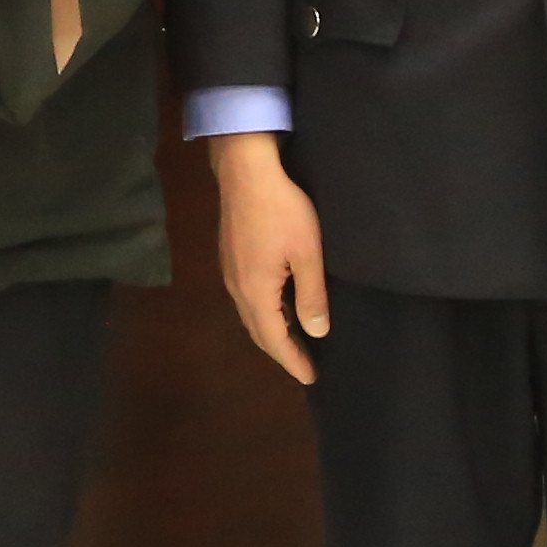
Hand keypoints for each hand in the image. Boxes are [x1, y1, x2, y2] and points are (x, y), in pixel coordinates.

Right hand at [211, 132, 329, 385]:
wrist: (245, 169)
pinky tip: (277, 307)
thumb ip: (312, 295)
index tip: (311, 378)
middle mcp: (236, 287)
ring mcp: (229, 270)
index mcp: (255, 291)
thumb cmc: (282, 209)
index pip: (275, 338)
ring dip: (271, 331)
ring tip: (294, 342)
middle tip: (304, 366)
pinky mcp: (230, 255)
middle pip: (258, 331)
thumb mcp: (307, 253)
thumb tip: (317, 332)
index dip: (293, 360)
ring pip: (250, 314)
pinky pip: (246, 298)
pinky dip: (263, 313)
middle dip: (281, 351)